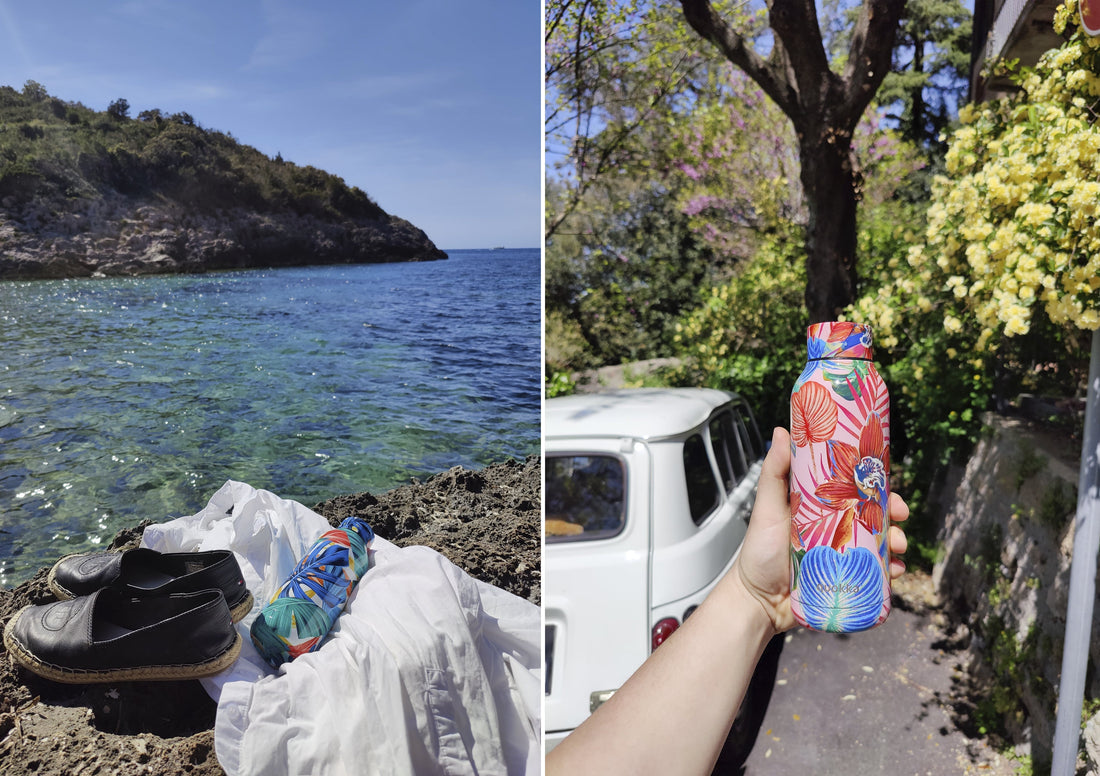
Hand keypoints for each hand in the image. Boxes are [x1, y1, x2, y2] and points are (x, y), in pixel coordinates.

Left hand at [729, 426, 908, 634]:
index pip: (855, 491)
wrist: (757, 601)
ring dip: (897, 541)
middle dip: (894, 514)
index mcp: (822, 509)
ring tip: (898, 547)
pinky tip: (894, 570)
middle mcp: (836, 530)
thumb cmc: (758, 551)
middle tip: (901, 515)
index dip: (876, 486)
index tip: (887, 484)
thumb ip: (774, 472)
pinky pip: (877, 575)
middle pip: (875, 517)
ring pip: (881, 544)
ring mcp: (844, 556)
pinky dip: (890, 571)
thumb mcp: (766, 507)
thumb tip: (782, 431)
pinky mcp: (848, 582)